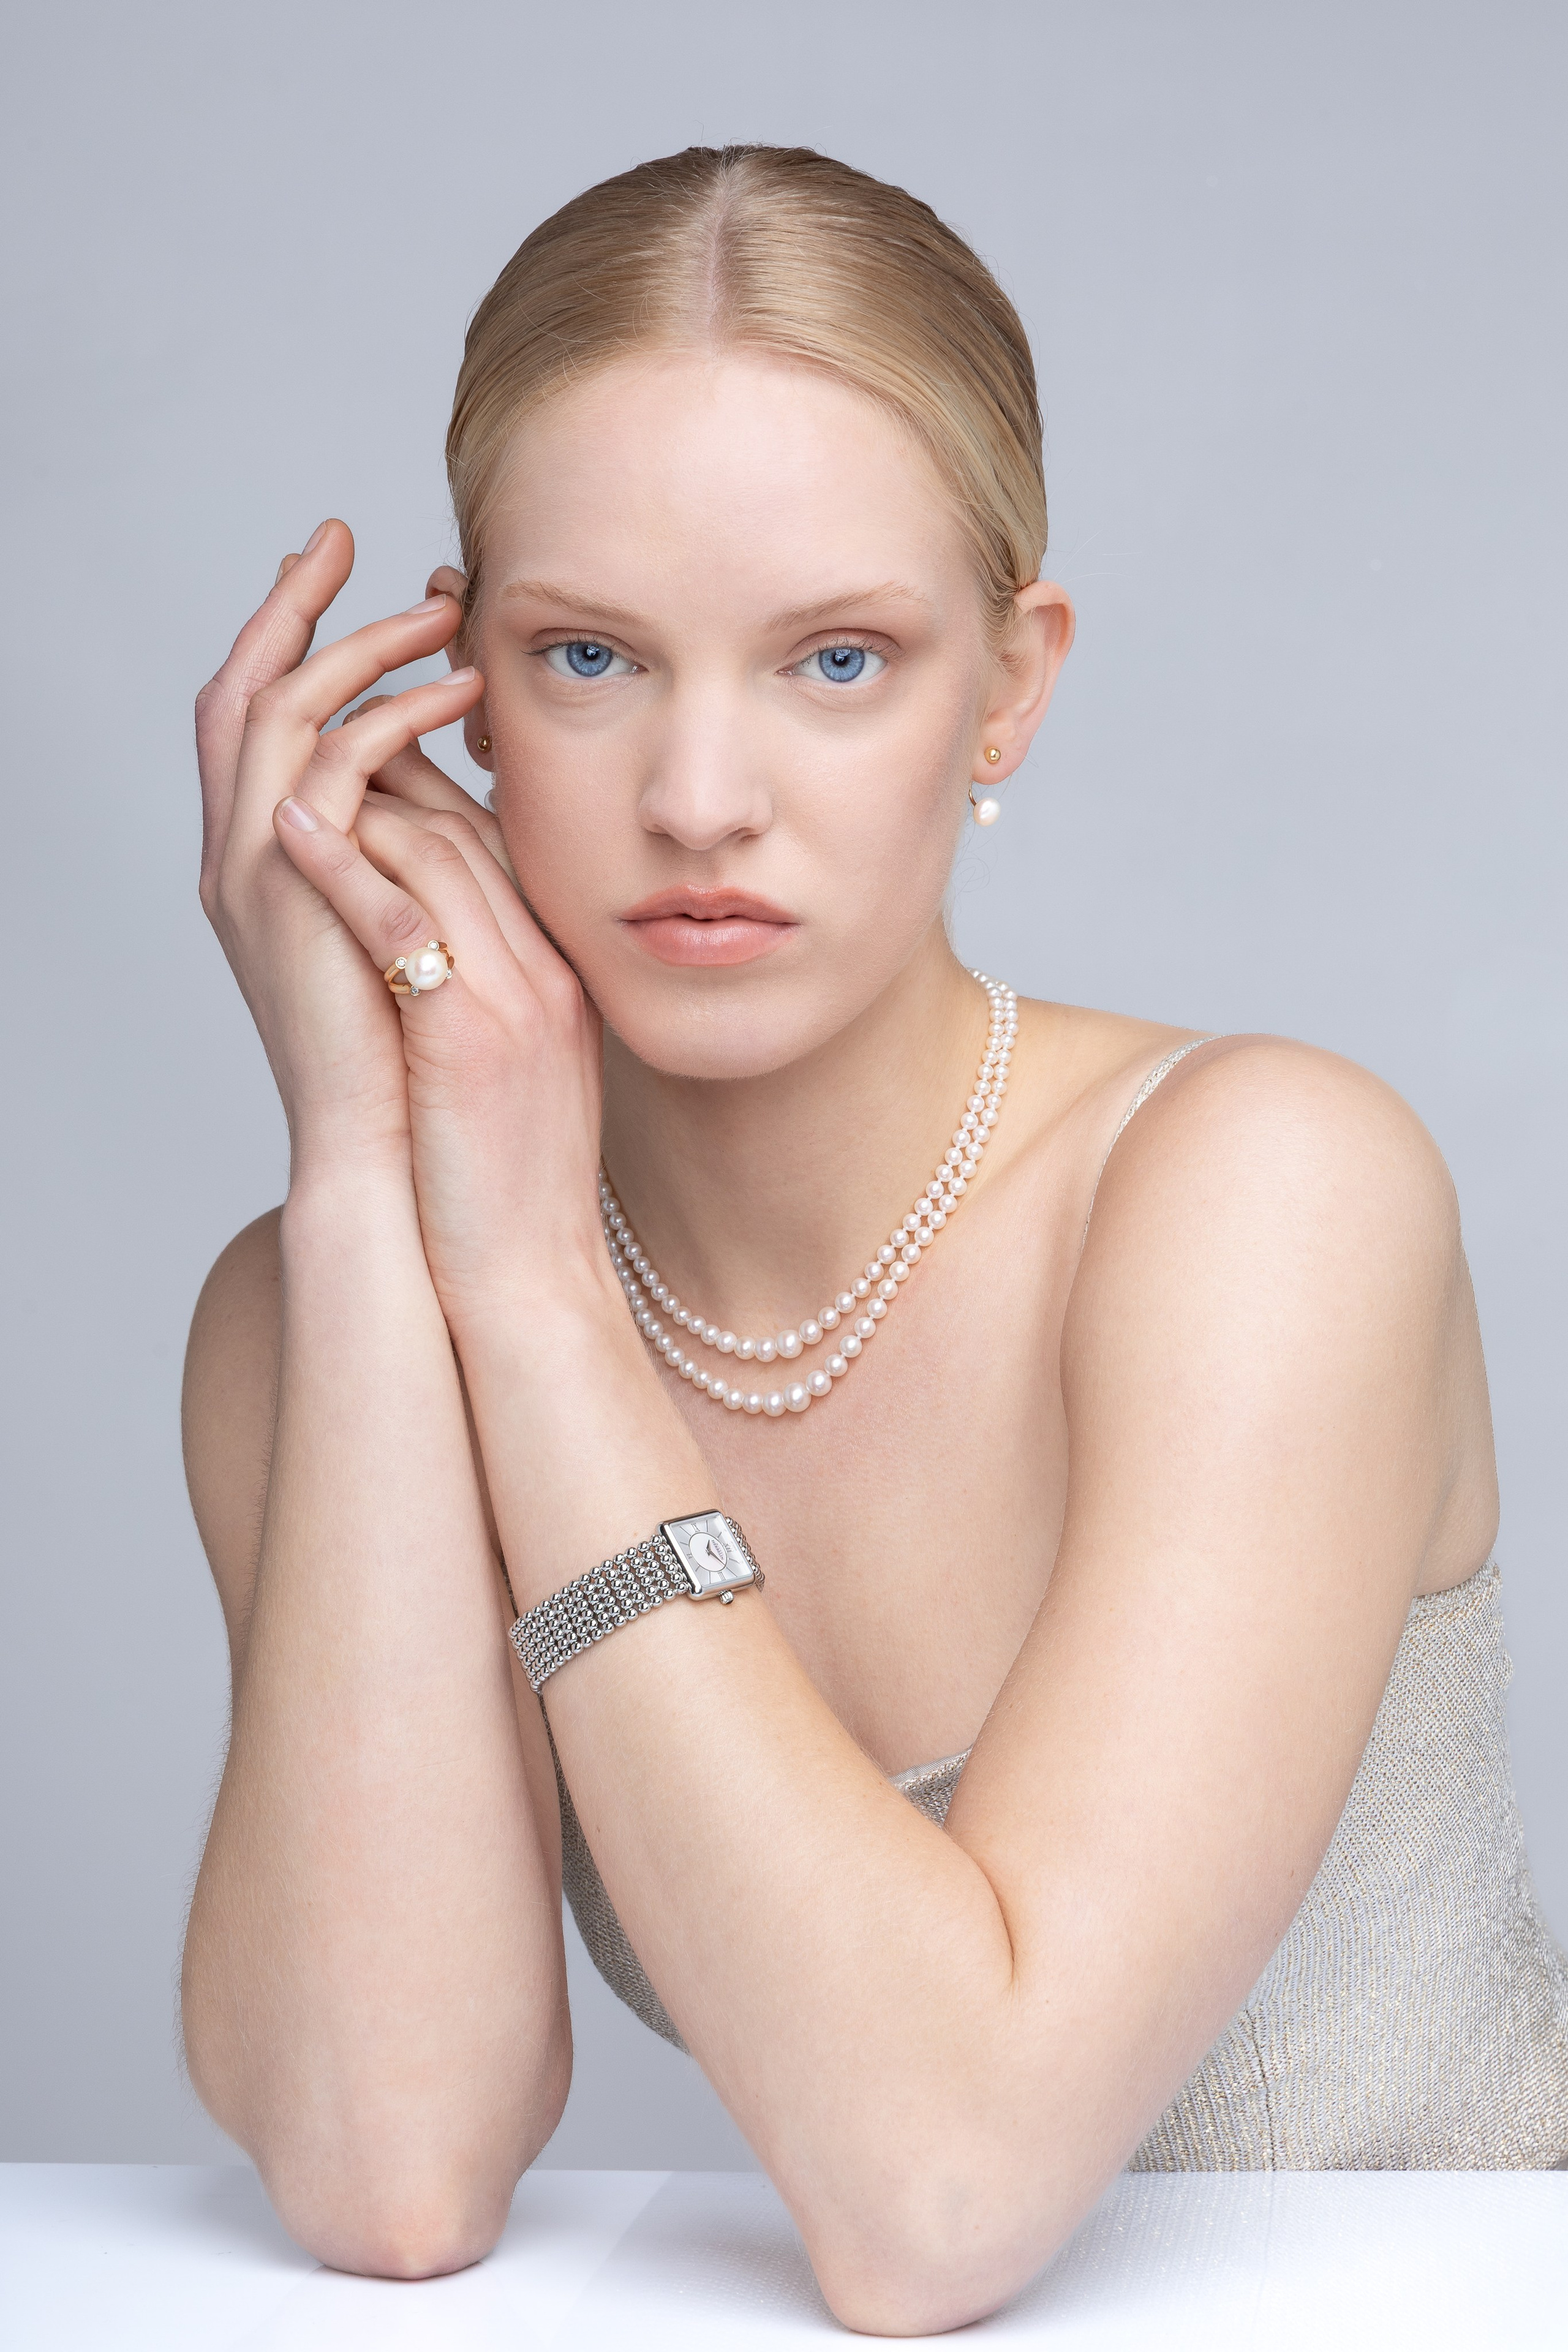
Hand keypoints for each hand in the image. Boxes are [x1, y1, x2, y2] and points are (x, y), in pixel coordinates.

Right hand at [195, 521, 484, 1176]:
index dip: (293, 640)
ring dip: (354, 647)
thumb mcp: (423, 929)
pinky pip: (325, 767)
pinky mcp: (288, 890)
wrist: (391, 1154)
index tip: (348, 577)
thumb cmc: (423, 1063)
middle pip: (238, 688)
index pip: (260, 722)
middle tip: (346, 539)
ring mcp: (251, 871)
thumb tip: (467, 798)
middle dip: (290, 606)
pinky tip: (454, 697)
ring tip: (436, 616)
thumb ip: (422, 858)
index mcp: (268, 864)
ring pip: (275, 707)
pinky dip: (387, 717)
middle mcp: (240, 856)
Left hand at [269, 740, 611, 1338]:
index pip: (496, 845)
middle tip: (310, 752)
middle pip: (467, 830)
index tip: (362, 769)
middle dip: (387, 776)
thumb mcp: (521, 1076)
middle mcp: (548, 972)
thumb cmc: (506, 1192)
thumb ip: (491, 998)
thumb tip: (429, 950)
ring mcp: (515, 999)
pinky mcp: (468, 1037)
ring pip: (436, 856)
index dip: (425, 789)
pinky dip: (341, 868)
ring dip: (357, 807)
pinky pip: (402, 922)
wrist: (531, 1278)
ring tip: (290, 781)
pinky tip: (291, 832)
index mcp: (562, 977)